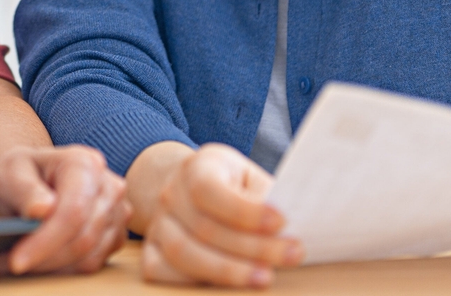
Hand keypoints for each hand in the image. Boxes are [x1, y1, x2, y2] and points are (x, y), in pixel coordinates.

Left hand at [0, 144, 127, 273]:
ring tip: (15, 263)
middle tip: (6, 265)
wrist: (28, 179)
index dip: (47, 241)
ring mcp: (116, 212)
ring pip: (88, 257)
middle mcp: (108, 187)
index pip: (74, 212)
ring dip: (50, 266)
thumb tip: (42, 210)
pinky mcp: (115, 236)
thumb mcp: (9, 173)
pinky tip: (37, 261)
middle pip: (83, 238)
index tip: (17, 261)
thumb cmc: (18, 172)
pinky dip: (61, 269)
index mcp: (84, 163)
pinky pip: (91, 264)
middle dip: (44, 258)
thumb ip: (24, 189)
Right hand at [129, 142, 300, 287]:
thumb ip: (268, 197)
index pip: (209, 189)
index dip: (244, 210)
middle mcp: (170, 193)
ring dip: (228, 270)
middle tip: (292, 254)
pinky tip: (230, 287)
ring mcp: (158, 223)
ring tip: (265, 277)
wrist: (192, 191)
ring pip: (183, 253)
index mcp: (197, 166)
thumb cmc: (235, 188)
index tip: (282, 222)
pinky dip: (195, 282)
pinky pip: (162, 272)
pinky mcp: (152, 252)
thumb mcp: (252, 180)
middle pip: (204, 226)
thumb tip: (298, 222)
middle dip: (252, 246)